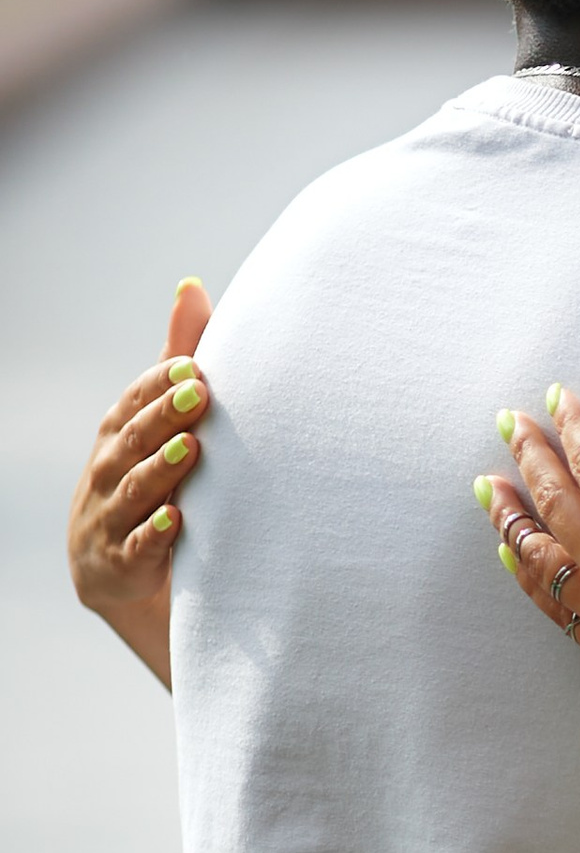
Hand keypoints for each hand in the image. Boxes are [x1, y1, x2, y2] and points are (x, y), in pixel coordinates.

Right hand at [68, 282, 213, 690]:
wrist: (115, 567)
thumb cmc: (148, 474)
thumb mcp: (156, 419)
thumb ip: (177, 358)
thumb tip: (191, 286)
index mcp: (118, 432)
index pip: (132, 401)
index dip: (156, 385)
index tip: (192, 366)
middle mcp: (108, 469)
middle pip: (132, 439)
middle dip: (162, 416)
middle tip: (198, 393)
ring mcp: (112, 516)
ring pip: (133, 490)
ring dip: (160, 469)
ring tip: (190, 449)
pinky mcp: (123, 562)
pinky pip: (138, 548)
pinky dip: (154, 535)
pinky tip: (177, 521)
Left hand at [478, 388, 579, 749]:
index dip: (570, 426)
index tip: (554, 397)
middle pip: (554, 505)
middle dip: (529, 457)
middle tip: (508, 424)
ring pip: (540, 561)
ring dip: (511, 519)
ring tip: (490, 488)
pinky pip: (555, 610)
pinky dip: (528, 578)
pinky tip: (514, 556)